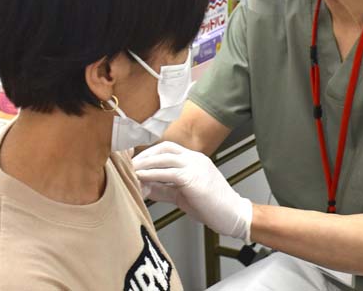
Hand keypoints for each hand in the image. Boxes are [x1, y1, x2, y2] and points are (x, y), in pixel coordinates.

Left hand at [133, 141, 251, 241]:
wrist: (234, 215)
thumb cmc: (212, 206)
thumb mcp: (184, 195)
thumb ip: (166, 188)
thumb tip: (146, 186)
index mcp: (194, 160)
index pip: (167, 148)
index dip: (149, 153)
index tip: (135, 161)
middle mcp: (195, 159)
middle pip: (164, 148)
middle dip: (144, 155)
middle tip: (128, 165)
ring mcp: (195, 167)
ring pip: (165, 157)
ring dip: (145, 163)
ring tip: (130, 171)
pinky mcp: (194, 179)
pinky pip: (168, 173)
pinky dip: (152, 174)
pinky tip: (141, 178)